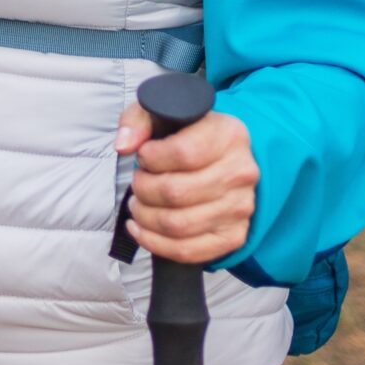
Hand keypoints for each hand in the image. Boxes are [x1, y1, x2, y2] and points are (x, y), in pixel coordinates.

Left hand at [116, 99, 259, 264]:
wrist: (222, 160)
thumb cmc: (186, 134)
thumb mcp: (162, 112)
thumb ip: (138, 121)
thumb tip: (124, 146)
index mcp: (229, 135)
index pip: (184, 153)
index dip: (151, 158)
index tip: (143, 155)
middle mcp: (241, 173)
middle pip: (177, 193)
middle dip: (143, 189)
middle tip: (137, 182)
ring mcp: (240, 208)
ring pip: (179, 225)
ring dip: (145, 216)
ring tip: (137, 204)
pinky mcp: (233, 236)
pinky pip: (188, 251)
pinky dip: (155, 243)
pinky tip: (139, 229)